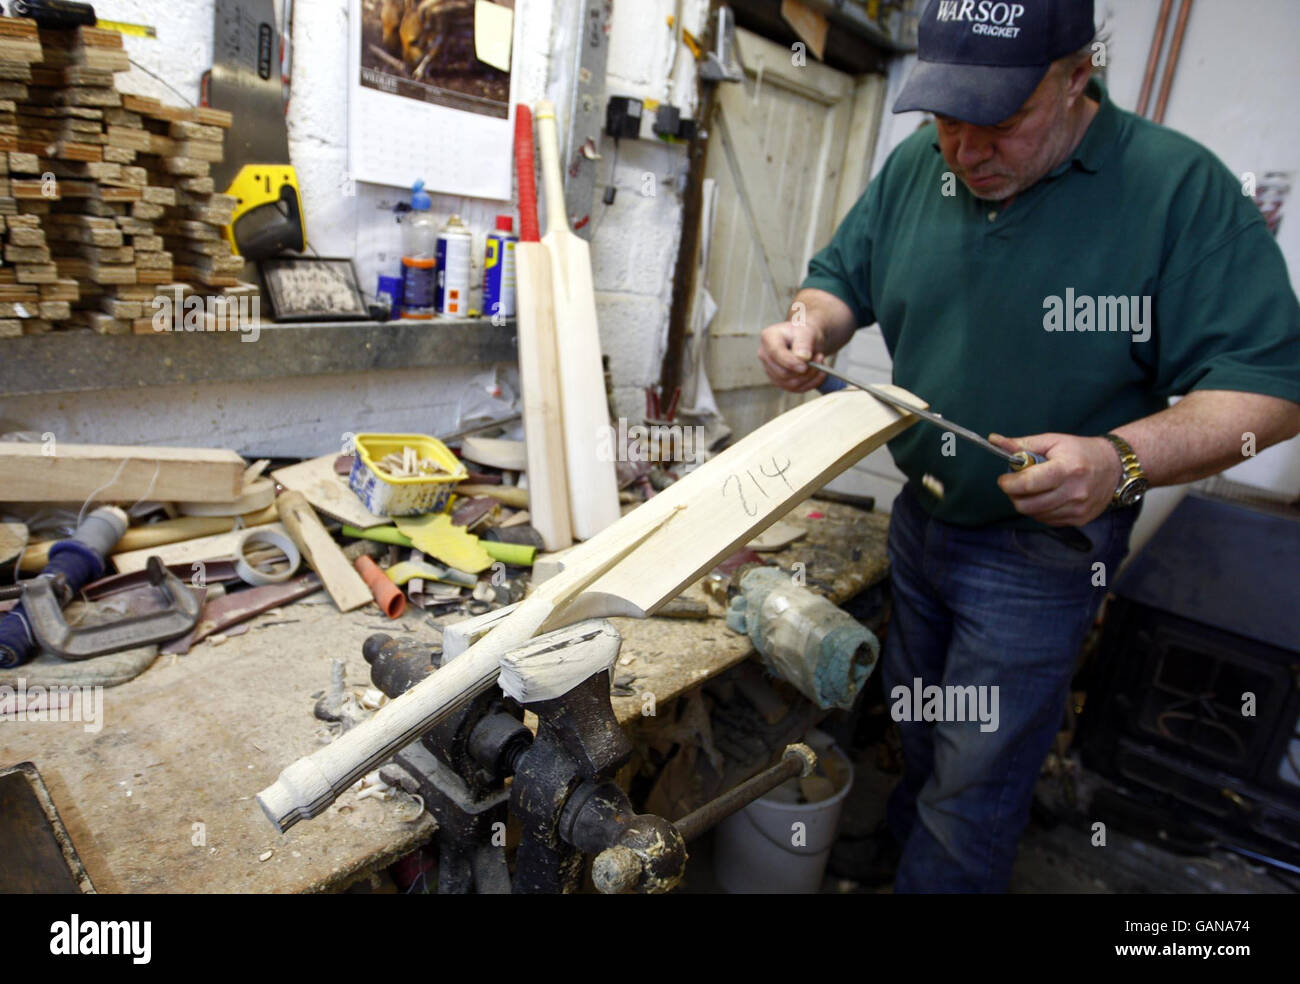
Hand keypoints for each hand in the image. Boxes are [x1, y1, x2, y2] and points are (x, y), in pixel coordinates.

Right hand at [758, 320, 825, 392]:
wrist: (808, 339)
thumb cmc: (805, 333)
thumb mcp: (807, 331)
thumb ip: (803, 343)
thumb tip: (802, 358)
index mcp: (769, 338)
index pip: (776, 354)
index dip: (791, 362)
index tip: (805, 365)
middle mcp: (765, 355)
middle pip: (783, 373)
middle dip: (805, 370)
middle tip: (820, 358)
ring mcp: (770, 370)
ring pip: (790, 384)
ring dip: (810, 377)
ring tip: (820, 363)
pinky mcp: (779, 381)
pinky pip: (795, 389)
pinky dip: (810, 383)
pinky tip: (818, 373)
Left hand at [992, 433, 1122, 525]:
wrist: (1115, 467)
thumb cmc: (1080, 451)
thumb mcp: (1052, 441)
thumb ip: (1022, 444)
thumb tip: (994, 440)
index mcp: (1066, 469)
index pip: (1028, 484)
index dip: (1009, 483)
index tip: (1004, 478)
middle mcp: (1074, 492)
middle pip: (1027, 504)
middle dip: (1014, 494)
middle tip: (1016, 483)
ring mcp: (1077, 509)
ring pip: (1034, 514)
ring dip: (1026, 502)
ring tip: (1033, 487)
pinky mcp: (1079, 520)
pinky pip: (1046, 519)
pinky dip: (1039, 509)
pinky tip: (1046, 496)